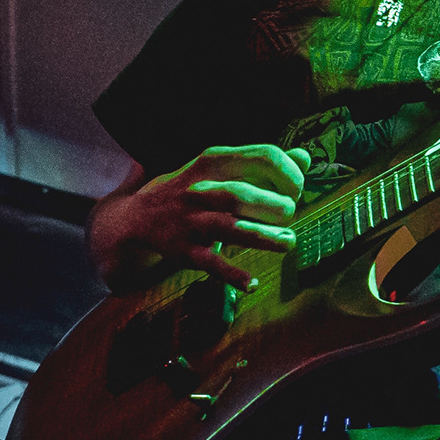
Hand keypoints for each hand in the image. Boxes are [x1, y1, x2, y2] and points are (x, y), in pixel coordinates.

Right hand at [91, 144, 309, 290]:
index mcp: (214, 161)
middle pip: (242, 194)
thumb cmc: (192, 189)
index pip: (260, 156)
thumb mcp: (220, 168)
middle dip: (274, 205)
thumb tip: (304, 157)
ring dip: (261, 236)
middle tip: (290, 215)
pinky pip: (209, 263)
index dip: (288, 172)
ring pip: (228, 227)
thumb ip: (262, 163)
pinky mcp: (182, 250)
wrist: (135, 218)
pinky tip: (252, 283)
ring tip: (288, 242)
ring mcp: (189, 221)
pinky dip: (231, 275)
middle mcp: (200, 189)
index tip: (297, 189)